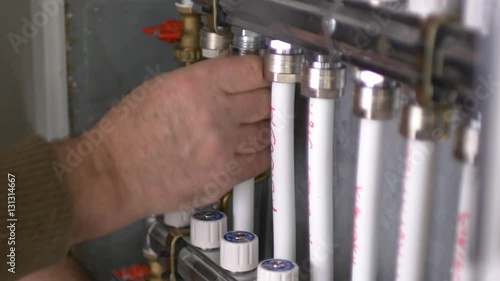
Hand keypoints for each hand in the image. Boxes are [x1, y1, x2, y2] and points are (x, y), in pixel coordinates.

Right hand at [54, 55, 270, 242]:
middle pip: (266, 100)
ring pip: (267, 131)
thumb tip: (232, 78)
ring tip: (252, 125)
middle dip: (266, 98)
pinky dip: (260, 151)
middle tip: (259, 100)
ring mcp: (223, 149)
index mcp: (198, 85)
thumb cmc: (130, 129)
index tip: (262, 76)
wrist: (115, 174)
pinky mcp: (225, 178)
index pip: (253, 71)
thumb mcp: (163, 86)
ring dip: (263, 125)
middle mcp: (216, 115)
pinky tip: (252, 147)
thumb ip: (203, 80)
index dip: (262, 72)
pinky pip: (261, 161)